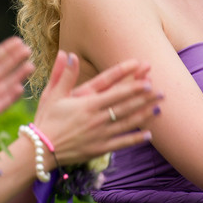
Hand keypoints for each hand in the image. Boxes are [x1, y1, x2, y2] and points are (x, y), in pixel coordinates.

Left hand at [0, 37, 33, 141]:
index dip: (5, 50)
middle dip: (15, 60)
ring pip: (5, 86)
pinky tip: (18, 88)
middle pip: (2, 70)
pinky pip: (0, 105)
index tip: (17, 40)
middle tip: (28, 49)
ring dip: (17, 76)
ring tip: (29, 66)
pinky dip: (10, 97)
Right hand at [32, 52, 160, 167]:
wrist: (40, 150)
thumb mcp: (52, 94)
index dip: (132, 84)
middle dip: (145, 98)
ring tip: (159, 108)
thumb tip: (68, 53)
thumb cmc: (45, 120)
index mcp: (87, 103)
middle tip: (162, 91)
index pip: (115, 91)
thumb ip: (63, 74)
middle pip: (126, 106)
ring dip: (145, 115)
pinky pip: (122, 143)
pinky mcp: (100, 148)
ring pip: (127, 123)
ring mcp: (100, 134)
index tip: (147, 77)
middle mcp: (97, 118)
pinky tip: (149, 135)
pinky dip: (136, 139)